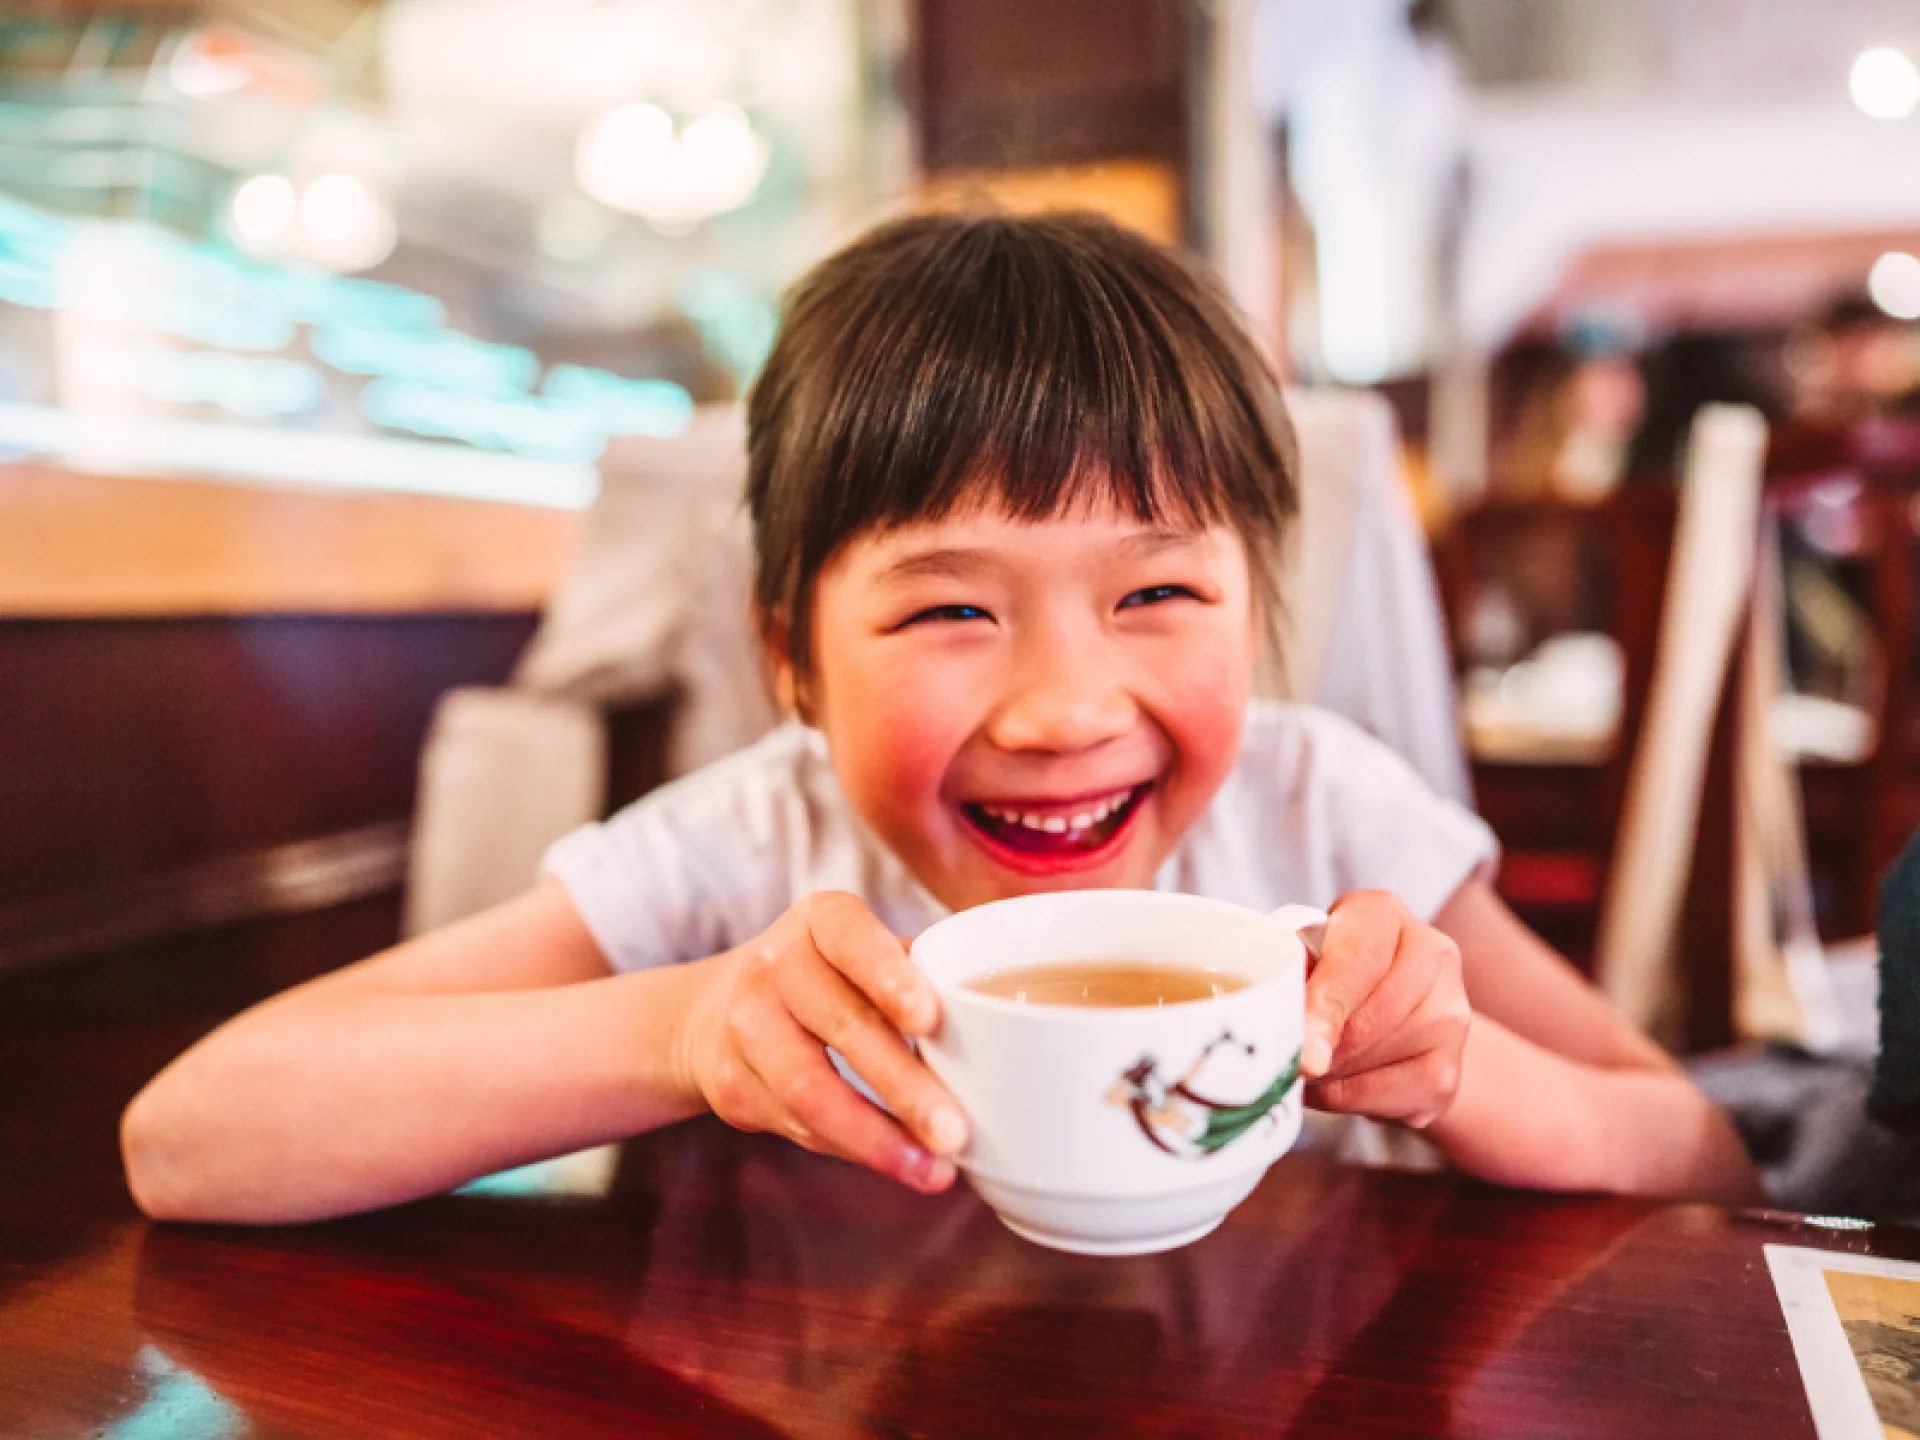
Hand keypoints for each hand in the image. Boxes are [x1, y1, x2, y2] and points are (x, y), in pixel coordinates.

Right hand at [673, 891, 969, 1191]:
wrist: (712, 1012)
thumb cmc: (827, 980)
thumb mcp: (862, 954)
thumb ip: (922, 976)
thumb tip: (1009, 1030)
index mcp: (820, 921)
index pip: (852, 938)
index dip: (890, 977)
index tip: (931, 1020)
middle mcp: (774, 965)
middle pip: (842, 1026)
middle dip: (903, 1085)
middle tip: (956, 1130)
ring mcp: (745, 1026)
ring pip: (812, 1090)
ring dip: (879, 1137)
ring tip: (935, 1169)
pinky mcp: (732, 1086)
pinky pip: (800, 1127)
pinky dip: (856, 1151)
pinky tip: (899, 1164)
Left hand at [1300, 891, 1470, 1128]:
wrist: (1395, 1011)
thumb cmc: (1332, 975)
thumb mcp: (1306, 956)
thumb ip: (1291, 978)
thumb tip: (1273, 1030)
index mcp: (1382, 914)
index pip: (1355, 962)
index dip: (1324, 1008)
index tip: (1302, 1050)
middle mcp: (1431, 952)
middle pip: (1366, 1018)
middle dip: (1318, 1047)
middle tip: (1285, 1058)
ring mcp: (1451, 1011)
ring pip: (1374, 1059)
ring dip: (1329, 1073)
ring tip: (1310, 1064)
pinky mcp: (1449, 1067)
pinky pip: (1386, 1094)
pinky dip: (1347, 1097)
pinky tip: (1333, 1084)